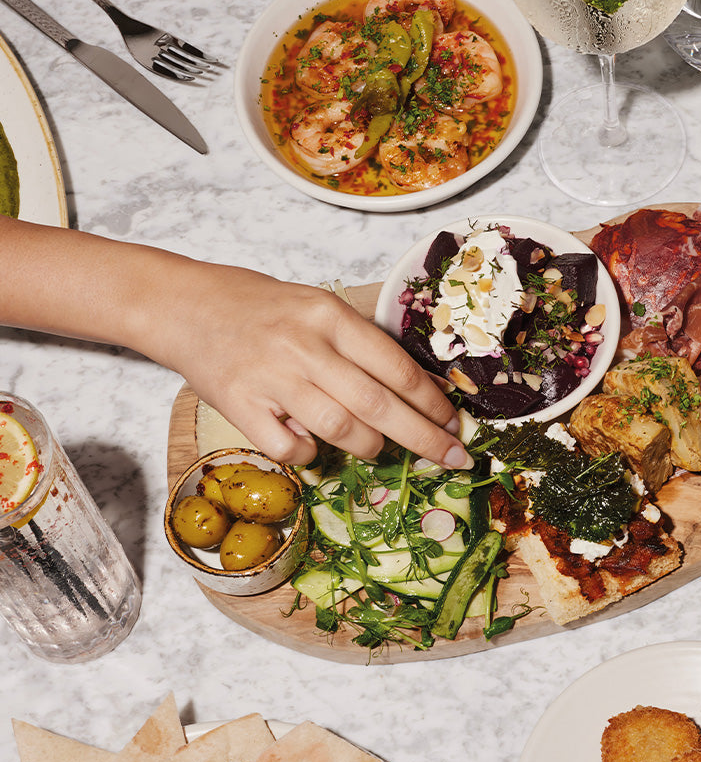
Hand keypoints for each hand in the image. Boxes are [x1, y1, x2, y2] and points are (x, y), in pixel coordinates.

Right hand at [155, 263, 470, 466]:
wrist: (183, 304)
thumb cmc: (261, 309)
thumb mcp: (318, 308)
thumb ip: (361, 345)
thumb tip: (421, 390)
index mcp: (330, 316)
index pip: (396, 367)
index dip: (432, 401)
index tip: (455, 422)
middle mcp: (304, 346)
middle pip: (379, 404)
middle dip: (425, 437)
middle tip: (454, 457)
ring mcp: (271, 377)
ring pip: (342, 429)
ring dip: (371, 447)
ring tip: (378, 448)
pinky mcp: (240, 406)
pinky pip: (291, 447)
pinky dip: (311, 454)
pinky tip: (314, 445)